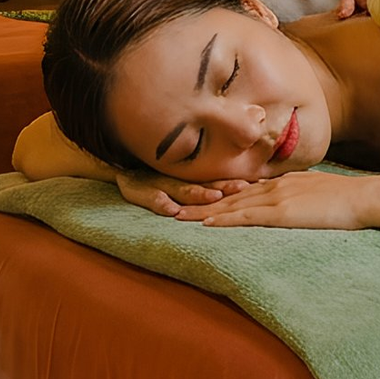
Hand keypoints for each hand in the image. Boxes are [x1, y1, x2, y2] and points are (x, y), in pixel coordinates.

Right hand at [115, 166, 251, 217]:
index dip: (238, 183)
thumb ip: (208, 186)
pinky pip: (150, 197)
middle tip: (243, 188)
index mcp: (192, 180)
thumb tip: (242, 190)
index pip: (220, 182)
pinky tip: (170, 209)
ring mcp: (159, 185)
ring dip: (198, 193)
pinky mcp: (138, 190)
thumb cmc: (156, 179)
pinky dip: (160, 203)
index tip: (260, 183)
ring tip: (213, 197)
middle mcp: (179, 181)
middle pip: (206, 184)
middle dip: (225, 187)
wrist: (119, 169)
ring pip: (182, 189)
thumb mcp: (182, 182)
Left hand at [176, 171, 371, 229]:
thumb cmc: (350, 199)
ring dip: (203, 210)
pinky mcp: (282, 213)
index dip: (220, 192)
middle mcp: (275, 186)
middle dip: (201, 199)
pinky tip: (206, 223)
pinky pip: (246, 216)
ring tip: (178, 214)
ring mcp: (277, 198)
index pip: (245, 187)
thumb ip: (304, 195)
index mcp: (284, 182)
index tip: (200, 196)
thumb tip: (298, 203)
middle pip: (230, 193)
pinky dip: (224, 219)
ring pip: (231, 204)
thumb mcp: (321, 192)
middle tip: (174, 202)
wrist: (365, 198)